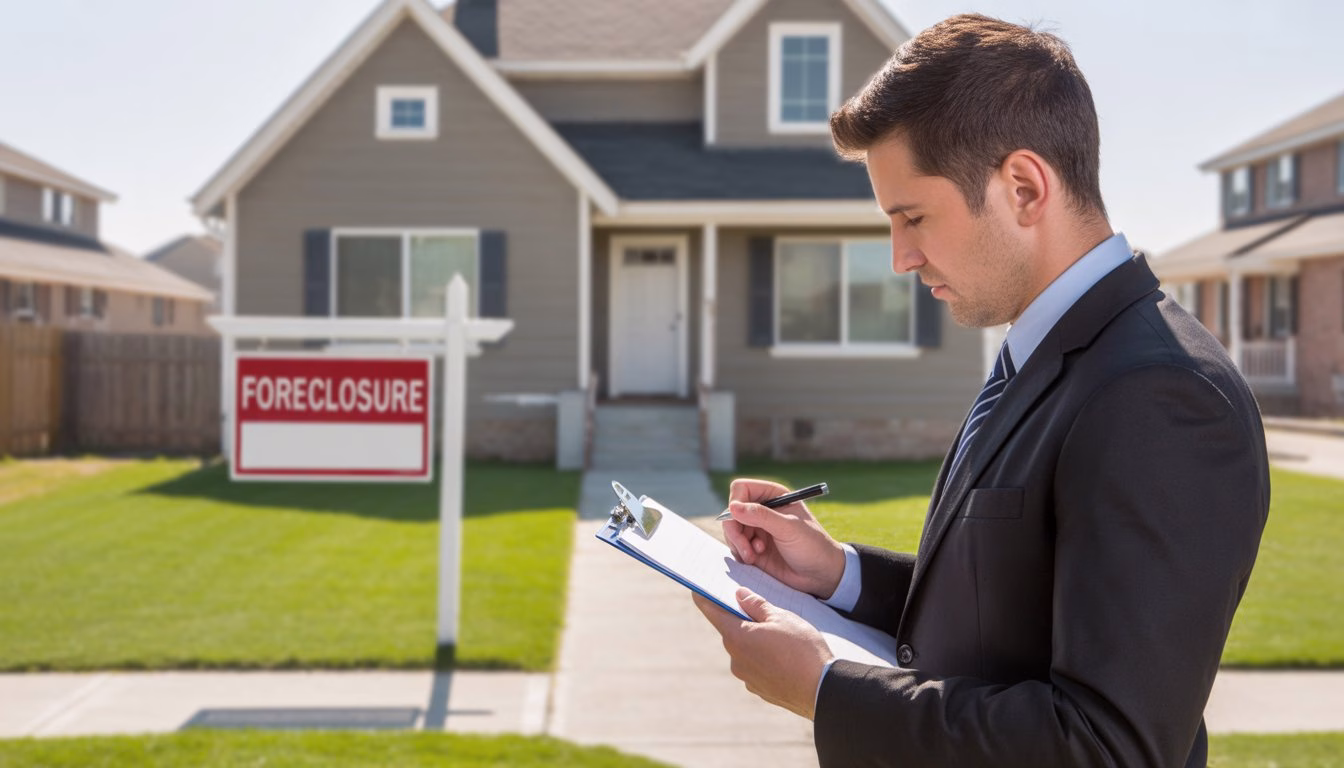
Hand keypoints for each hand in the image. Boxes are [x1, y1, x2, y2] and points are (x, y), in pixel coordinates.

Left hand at [694, 588, 833, 719]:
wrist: (823, 690)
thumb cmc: (803, 649)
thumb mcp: (782, 617)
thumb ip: (757, 605)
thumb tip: (739, 595)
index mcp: (737, 636)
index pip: (712, 612)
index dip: (704, 598)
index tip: (696, 590)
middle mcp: (735, 658)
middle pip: (731, 631)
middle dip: (742, 620)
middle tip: (762, 611)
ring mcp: (746, 676)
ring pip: (745, 650)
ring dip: (756, 641)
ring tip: (782, 638)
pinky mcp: (758, 689)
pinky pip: (756, 667)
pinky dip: (764, 659)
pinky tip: (784, 657)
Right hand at [721, 478, 845, 598]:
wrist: (821, 575)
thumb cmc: (813, 546)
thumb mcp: (789, 528)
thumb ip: (761, 516)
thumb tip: (733, 507)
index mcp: (774, 496)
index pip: (741, 489)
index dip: (735, 503)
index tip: (738, 519)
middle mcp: (763, 510)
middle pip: (732, 512)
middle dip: (735, 530)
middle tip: (746, 547)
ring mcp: (757, 529)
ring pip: (731, 530)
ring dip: (738, 544)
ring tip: (755, 555)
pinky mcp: (753, 547)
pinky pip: (735, 546)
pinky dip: (740, 553)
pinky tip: (756, 558)